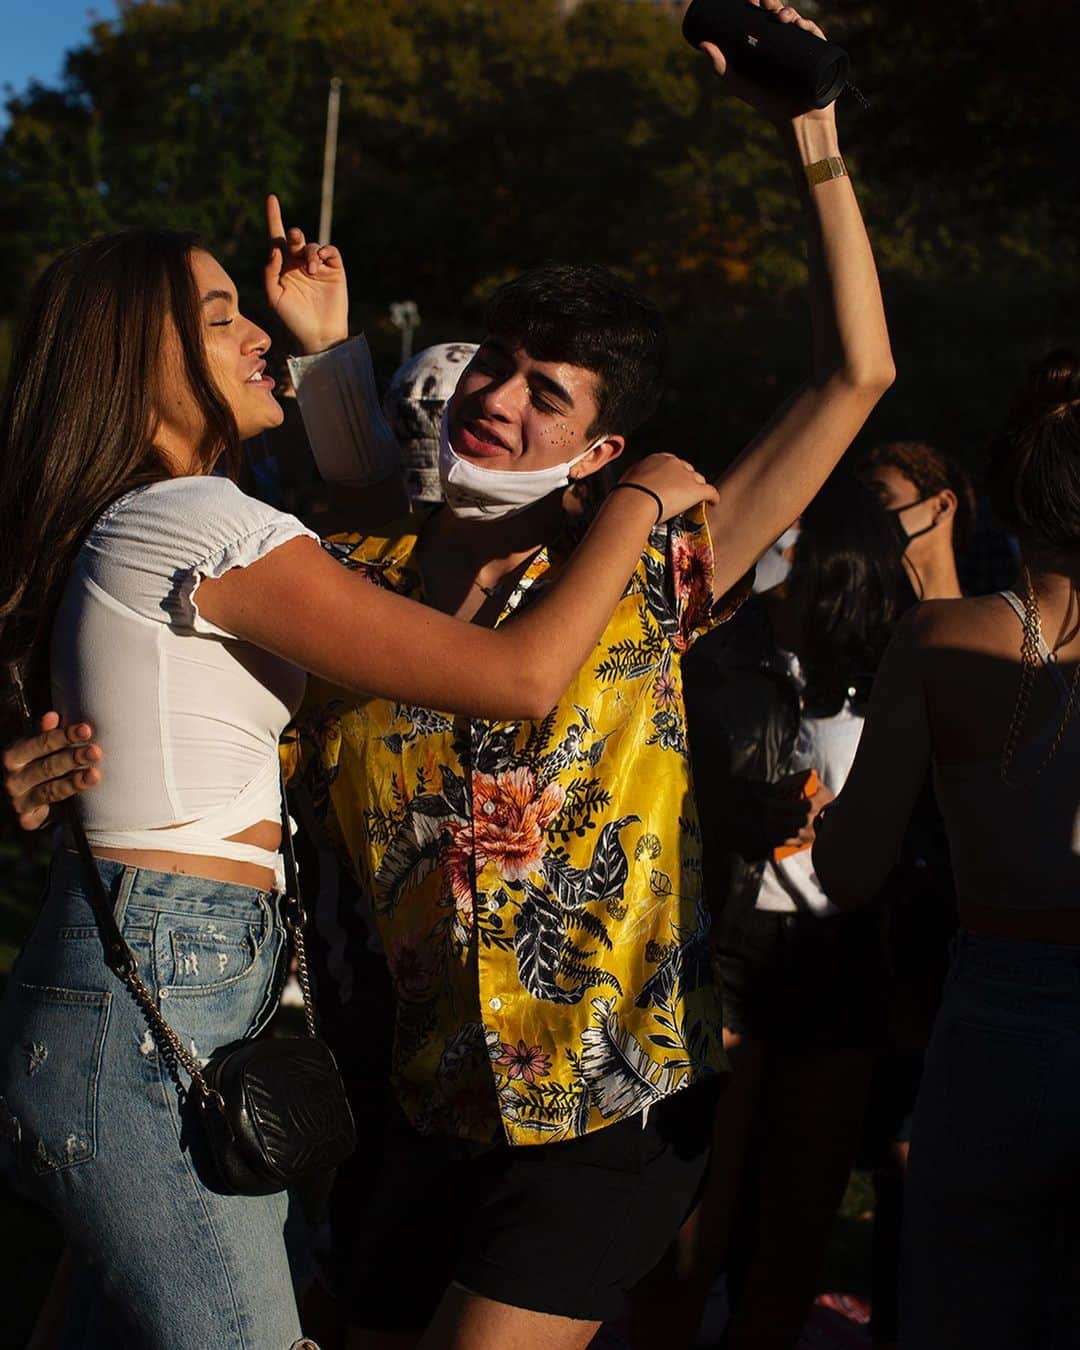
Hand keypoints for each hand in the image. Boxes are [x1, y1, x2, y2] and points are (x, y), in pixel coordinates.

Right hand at [2, 713, 102, 830]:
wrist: (20, 799)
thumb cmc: (34, 766)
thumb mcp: (36, 749)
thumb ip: (45, 734)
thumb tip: (52, 716)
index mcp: (14, 756)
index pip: (42, 743)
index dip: (65, 736)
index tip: (87, 730)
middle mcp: (13, 779)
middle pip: (48, 767)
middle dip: (74, 758)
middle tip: (96, 751)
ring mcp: (19, 800)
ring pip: (51, 790)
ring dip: (75, 781)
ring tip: (96, 774)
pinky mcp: (26, 818)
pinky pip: (50, 809)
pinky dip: (66, 799)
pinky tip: (83, 794)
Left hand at [264, 195, 348, 355]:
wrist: (319, 335)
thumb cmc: (292, 320)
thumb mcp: (274, 297)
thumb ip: (270, 272)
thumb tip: (275, 249)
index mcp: (282, 267)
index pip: (277, 238)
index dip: (274, 217)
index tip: (271, 197)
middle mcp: (299, 264)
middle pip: (295, 238)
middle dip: (294, 235)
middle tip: (294, 240)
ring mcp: (318, 267)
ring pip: (311, 245)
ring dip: (309, 253)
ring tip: (311, 270)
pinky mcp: (335, 270)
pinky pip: (330, 251)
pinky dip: (325, 251)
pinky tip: (320, 263)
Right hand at [621, 454, 719, 522]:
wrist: (635, 500)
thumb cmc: (627, 494)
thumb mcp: (629, 480)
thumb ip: (637, 480)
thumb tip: (633, 489)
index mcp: (657, 459)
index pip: (671, 464)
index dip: (672, 475)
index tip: (669, 484)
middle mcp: (674, 463)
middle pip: (686, 471)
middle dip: (685, 481)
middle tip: (680, 494)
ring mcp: (686, 476)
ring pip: (698, 481)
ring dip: (696, 489)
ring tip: (694, 500)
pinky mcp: (696, 490)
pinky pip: (710, 491)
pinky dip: (713, 497)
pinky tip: (713, 502)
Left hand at [697, 0, 833, 127]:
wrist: (793, 121)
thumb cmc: (768, 102)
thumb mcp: (739, 82)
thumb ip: (720, 65)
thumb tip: (702, 44)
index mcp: (773, 42)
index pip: (767, 16)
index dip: (761, 3)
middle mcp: (790, 41)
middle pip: (782, 16)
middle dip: (774, 4)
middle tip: (764, 2)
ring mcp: (806, 47)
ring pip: (799, 23)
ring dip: (790, 13)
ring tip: (780, 17)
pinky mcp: (820, 57)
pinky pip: (816, 37)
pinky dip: (810, 28)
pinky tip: (800, 26)